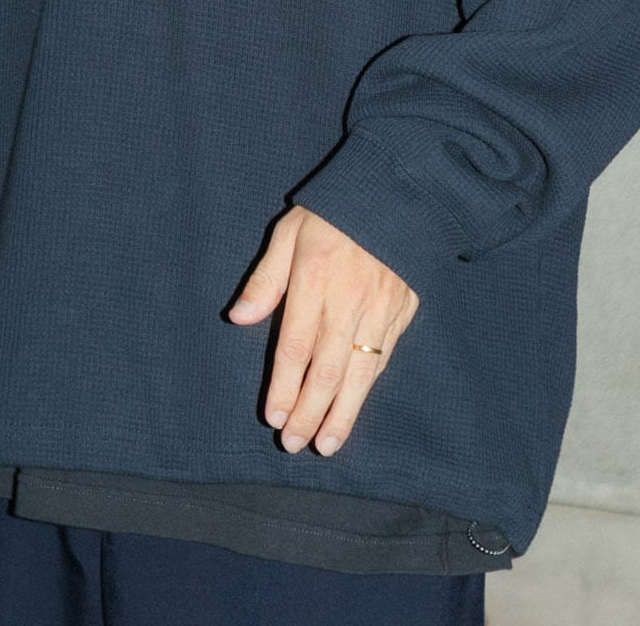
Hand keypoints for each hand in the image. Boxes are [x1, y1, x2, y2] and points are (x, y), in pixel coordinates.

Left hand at [227, 204, 417, 457]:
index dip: (283, 386)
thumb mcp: (288, 233)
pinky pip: (382, 361)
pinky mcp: (402, 313)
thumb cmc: (332, 215)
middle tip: (293, 443)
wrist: (395, 195)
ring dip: (341, 415)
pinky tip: (352, 409)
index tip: (273, 416)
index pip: (295, 346)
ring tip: (324, 444)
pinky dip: (366, 390)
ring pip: (359, 375)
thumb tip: (238, 318)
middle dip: (308, 412)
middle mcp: (349, 301)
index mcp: (314, 279)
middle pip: (326, 370)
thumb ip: (265, 279)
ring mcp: (380, 310)